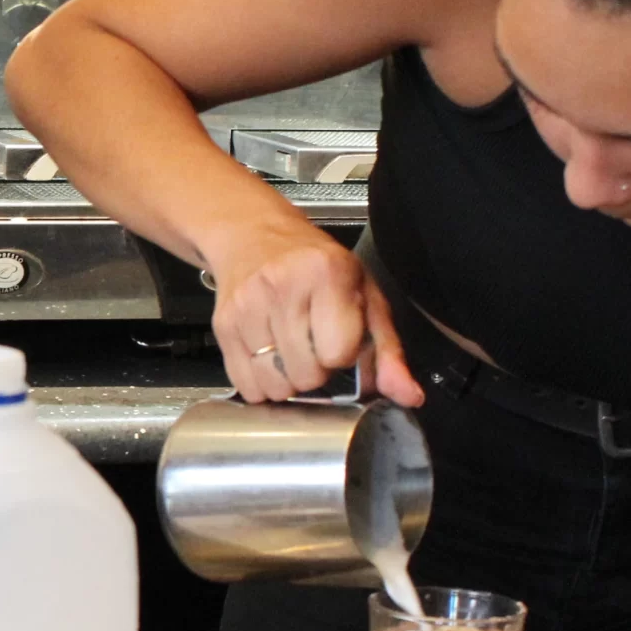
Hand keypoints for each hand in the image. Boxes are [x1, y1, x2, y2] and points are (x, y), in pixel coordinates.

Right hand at [205, 222, 423, 406]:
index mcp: (327, 274)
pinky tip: (269, 358)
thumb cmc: (316, 267)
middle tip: (314, 346)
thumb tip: (408, 395)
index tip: (340, 340)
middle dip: (317, 372)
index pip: (338, 353)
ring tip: (292, 353)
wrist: (254, 235)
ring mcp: (247, 306)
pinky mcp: (222, 324)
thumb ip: (388, 349)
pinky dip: (261, 384)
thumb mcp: (364, 295)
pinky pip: (245, 384)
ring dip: (288, 382)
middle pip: (307, 375)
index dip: (343, 355)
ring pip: (275, 385)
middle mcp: (282, 287)